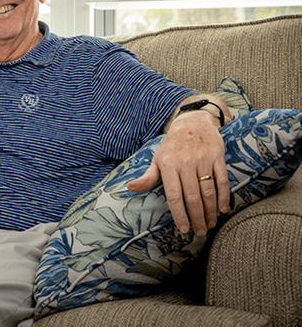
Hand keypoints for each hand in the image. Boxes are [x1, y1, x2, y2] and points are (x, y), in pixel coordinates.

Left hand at [127, 112, 228, 235]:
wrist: (193, 122)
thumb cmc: (172, 146)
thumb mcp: (157, 159)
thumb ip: (148, 177)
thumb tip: (130, 188)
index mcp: (168, 165)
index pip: (173, 196)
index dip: (179, 214)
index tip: (183, 229)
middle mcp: (185, 163)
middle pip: (192, 197)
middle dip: (196, 218)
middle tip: (200, 232)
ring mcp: (202, 159)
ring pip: (208, 191)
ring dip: (210, 211)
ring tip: (210, 224)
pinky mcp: (217, 156)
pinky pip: (222, 180)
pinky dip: (223, 196)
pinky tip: (222, 209)